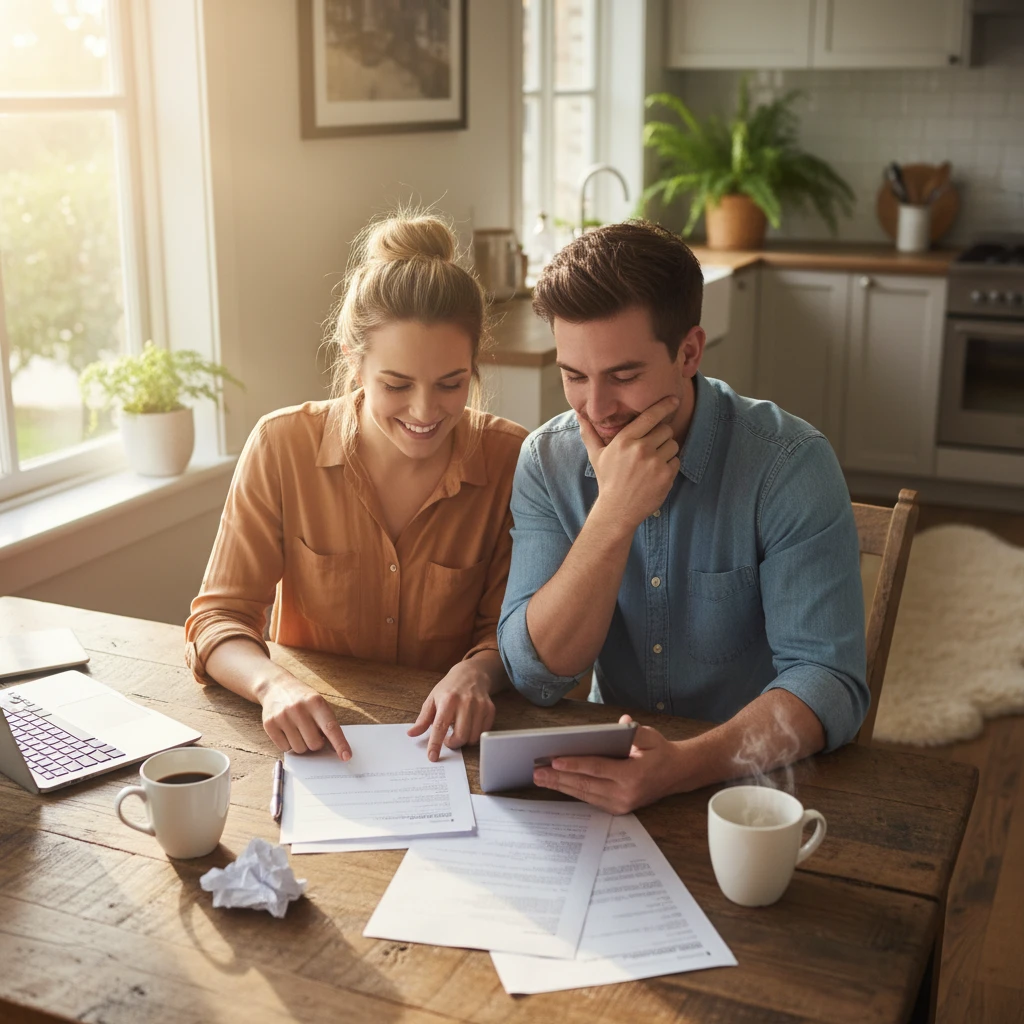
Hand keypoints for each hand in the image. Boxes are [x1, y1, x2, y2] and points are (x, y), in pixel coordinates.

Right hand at [259, 672, 350, 758]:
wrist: (276, 686)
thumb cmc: (302, 698)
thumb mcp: (318, 704)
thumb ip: (327, 723)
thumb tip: (336, 749)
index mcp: (316, 702)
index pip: (330, 727)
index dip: (339, 743)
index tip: (346, 756)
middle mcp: (299, 709)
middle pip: (314, 744)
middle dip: (316, 743)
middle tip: (312, 732)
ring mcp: (282, 716)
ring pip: (299, 749)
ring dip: (302, 744)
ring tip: (298, 729)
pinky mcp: (269, 724)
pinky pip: (284, 748)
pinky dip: (288, 744)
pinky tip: (287, 730)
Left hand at [408, 659, 496, 761]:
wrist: (471, 674)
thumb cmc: (449, 688)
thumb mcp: (432, 699)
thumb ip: (423, 719)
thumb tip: (411, 734)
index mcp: (448, 700)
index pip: (440, 727)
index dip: (436, 744)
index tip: (432, 757)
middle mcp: (465, 702)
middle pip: (461, 736)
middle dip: (453, 744)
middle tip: (448, 740)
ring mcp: (480, 706)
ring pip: (473, 737)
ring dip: (464, 740)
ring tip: (458, 730)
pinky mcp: (490, 710)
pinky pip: (483, 733)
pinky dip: (475, 734)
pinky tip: (469, 725)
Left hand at [532, 715, 682, 813]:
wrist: (677, 774)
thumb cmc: (660, 752)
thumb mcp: (651, 736)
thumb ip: (634, 731)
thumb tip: (620, 723)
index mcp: (634, 775)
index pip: (598, 768)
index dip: (575, 765)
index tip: (555, 761)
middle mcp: (626, 793)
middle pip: (586, 785)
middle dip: (559, 779)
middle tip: (538, 773)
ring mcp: (622, 804)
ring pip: (585, 795)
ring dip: (561, 786)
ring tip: (541, 779)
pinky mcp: (618, 808)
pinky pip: (591, 800)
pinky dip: (573, 791)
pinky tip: (557, 784)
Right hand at [579, 395, 680, 528]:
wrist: (617, 510)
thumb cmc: (607, 481)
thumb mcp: (596, 456)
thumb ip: (590, 433)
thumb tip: (579, 415)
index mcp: (624, 440)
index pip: (650, 416)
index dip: (664, 406)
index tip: (674, 400)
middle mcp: (640, 449)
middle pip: (665, 429)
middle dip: (661, 436)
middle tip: (651, 448)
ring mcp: (654, 463)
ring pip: (673, 445)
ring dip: (667, 451)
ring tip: (652, 463)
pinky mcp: (665, 476)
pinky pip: (676, 461)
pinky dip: (670, 466)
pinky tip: (656, 475)